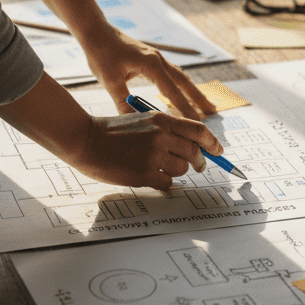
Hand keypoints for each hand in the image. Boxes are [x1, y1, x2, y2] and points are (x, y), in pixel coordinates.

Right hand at [75, 110, 222, 189]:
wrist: (85, 139)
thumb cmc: (111, 132)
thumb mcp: (142, 121)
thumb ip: (165, 130)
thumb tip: (191, 147)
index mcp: (161, 120)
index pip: (199, 130)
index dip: (213, 143)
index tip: (219, 151)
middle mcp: (161, 136)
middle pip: (194, 153)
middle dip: (198, 162)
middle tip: (197, 167)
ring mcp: (153, 155)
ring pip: (182, 170)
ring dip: (175, 173)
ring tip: (158, 168)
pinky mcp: (144, 173)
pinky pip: (167, 184)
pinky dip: (163, 184)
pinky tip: (150, 178)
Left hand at [82, 27, 216, 119]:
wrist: (96, 30)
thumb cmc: (101, 53)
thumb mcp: (110, 81)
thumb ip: (123, 103)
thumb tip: (134, 123)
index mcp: (151, 64)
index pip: (173, 92)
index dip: (185, 109)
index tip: (196, 123)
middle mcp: (158, 59)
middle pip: (185, 82)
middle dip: (199, 98)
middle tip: (212, 112)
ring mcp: (157, 57)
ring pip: (180, 77)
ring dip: (193, 91)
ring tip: (205, 104)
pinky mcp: (152, 57)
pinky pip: (172, 73)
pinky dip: (181, 85)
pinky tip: (183, 92)